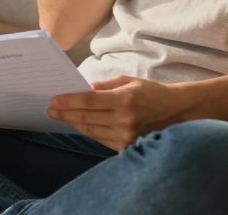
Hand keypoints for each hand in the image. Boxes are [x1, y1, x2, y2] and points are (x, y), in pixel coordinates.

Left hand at [47, 76, 196, 151]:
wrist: (176, 112)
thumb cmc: (151, 92)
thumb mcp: (129, 81)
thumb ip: (105, 86)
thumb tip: (83, 89)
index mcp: (124, 100)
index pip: (89, 101)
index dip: (69, 102)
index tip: (54, 101)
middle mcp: (124, 120)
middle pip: (87, 118)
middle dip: (66, 113)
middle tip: (51, 110)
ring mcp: (125, 136)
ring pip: (91, 130)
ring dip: (74, 124)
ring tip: (60, 117)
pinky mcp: (127, 147)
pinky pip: (101, 139)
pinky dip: (88, 132)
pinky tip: (79, 125)